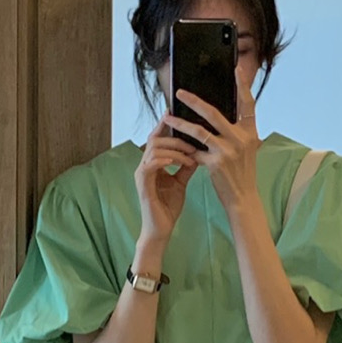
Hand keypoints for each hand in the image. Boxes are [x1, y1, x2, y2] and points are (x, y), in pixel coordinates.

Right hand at [136, 118, 198, 242]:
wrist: (161, 229)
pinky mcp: (142, 184)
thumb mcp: (181, 182)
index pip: (158, 138)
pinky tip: (177, 162)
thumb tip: (199, 150)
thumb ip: (187, 166)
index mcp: (153, 163)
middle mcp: (145, 165)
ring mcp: (142, 174)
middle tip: (194, 145)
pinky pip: (150, 165)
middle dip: (176, 139)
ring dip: (175, 150)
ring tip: (190, 156)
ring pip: (154, 149)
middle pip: (156, 139)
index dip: (166, 125)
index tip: (177, 114)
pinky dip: (164, 160)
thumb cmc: (168, 206)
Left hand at [164, 60, 260, 216]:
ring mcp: (227, 151)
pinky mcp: (215, 163)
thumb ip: (237, 132)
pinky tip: (172, 142)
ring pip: (198, 131)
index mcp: (250, 133)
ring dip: (180, 123)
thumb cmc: (243, 174)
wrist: (243, 198)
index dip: (242, 85)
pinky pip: (194, 150)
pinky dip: (183, 147)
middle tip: (180, 92)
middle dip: (194, 101)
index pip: (248, 104)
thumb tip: (222, 116)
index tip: (235, 69)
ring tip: (167, 117)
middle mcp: (240, 139)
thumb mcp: (246, 149)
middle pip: (214, 113)